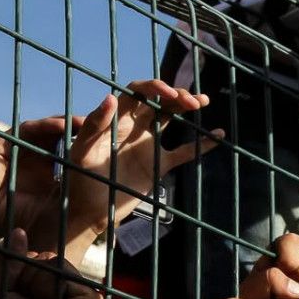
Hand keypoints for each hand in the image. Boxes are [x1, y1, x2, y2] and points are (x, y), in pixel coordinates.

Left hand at [0, 80, 220, 254]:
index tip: (170, 94)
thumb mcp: (81, 150)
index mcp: (116, 119)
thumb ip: (94, 124)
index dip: (154, 87)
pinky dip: (202, 144)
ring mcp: (149, 145)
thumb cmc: (79, 179)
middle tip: (194, 102)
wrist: (91, 210)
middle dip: (177, 95)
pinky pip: (185, 151)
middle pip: (160, 101)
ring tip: (203, 101)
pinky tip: (219, 134)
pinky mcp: (160, 164)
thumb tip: (111, 97)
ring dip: (188, 107)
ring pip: (173, 118)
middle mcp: (134, 127)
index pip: (137, 92)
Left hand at [0, 228, 101, 298]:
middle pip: (41, 258)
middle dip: (24, 275)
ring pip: (51, 263)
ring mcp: (79, 292)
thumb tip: (19, 232)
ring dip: (34, 283)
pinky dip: (48, 288)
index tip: (12, 293)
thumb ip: (9, 263)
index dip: (16, 269)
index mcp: (46, 286)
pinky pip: (63, 273)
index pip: (33, 259)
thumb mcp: (1, 292)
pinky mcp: (88, 298)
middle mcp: (65, 287)